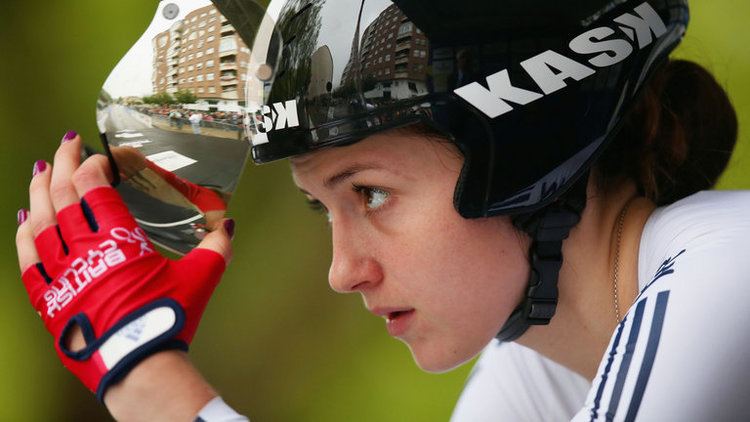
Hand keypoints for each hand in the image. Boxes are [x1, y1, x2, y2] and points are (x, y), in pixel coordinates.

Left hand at [15, 131, 234, 400]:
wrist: (138, 366)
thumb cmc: (167, 319)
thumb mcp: (201, 279)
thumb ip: (215, 248)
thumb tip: (228, 226)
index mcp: (119, 240)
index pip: (95, 188)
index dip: (95, 165)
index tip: (100, 155)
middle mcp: (84, 249)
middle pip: (64, 196)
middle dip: (65, 163)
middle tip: (67, 142)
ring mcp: (63, 273)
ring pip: (41, 222)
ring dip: (39, 191)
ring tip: (41, 169)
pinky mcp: (50, 298)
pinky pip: (29, 260)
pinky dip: (23, 236)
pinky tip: (23, 220)